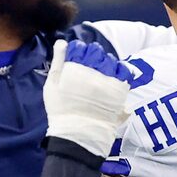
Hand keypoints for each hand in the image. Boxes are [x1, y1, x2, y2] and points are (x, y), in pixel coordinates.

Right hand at [41, 39, 134, 155]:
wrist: (78, 134)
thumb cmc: (60, 110)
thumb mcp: (51, 85)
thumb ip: (57, 61)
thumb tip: (62, 42)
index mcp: (75, 67)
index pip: (80, 46)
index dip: (77, 50)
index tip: (76, 58)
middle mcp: (93, 71)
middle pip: (96, 51)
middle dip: (92, 54)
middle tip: (88, 65)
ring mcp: (108, 80)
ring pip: (110, 59)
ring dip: (105, 62)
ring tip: (101, 71)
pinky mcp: (119, 91)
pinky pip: (124, 72)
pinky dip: (119, 70)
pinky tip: (113, 76)